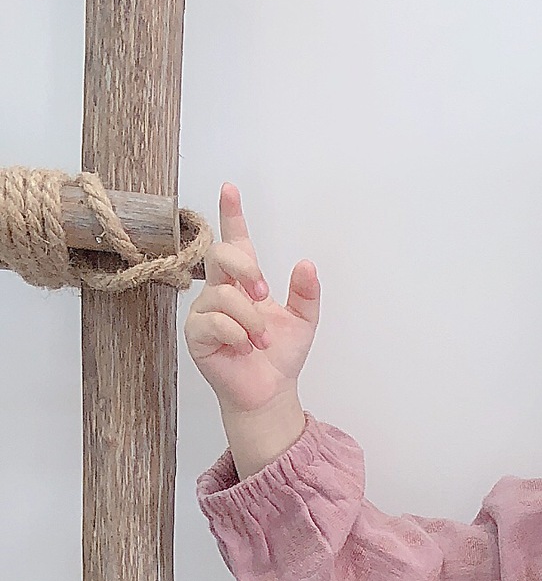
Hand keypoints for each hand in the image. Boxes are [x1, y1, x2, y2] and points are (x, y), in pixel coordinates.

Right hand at [183, 182, 319, 473]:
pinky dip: (238, 336)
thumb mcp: (303, 322)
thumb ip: (306, 294)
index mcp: (244, 282)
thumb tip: (306, 264)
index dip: (232, 215)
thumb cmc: (280, 355)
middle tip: (264, 294)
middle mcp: (220, 290)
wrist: (270, 391)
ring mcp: (205, 311)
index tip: (231, 189)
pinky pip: (215, 322)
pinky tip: (245, 349)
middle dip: (246, 271)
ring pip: (225, 296)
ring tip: (261, 342)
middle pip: (221, 256)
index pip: (235, 241)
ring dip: (252, 321)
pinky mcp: (196, 334)